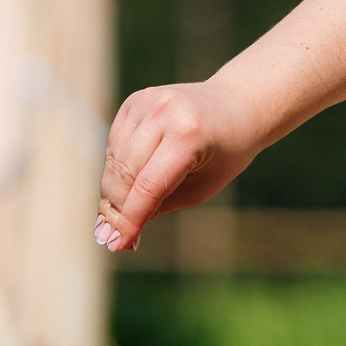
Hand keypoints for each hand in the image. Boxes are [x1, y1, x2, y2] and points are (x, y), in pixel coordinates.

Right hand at [94, 80, 263, 252]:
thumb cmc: (225, 154)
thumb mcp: (202, 186)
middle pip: (125, 174)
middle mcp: (164, 113)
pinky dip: (115, 168)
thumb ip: (160, 206)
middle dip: (115, 210)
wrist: (237, 105)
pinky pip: (115, 143)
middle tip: (107, 238)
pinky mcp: (135, 100)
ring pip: (114, 159)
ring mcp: (147, 102)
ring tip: (111, 220)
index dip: (129, 219)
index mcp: (188, 135)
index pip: (148, 186)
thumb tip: (120, 234)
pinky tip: (121, 188)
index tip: (116, 245)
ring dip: (111, 192)